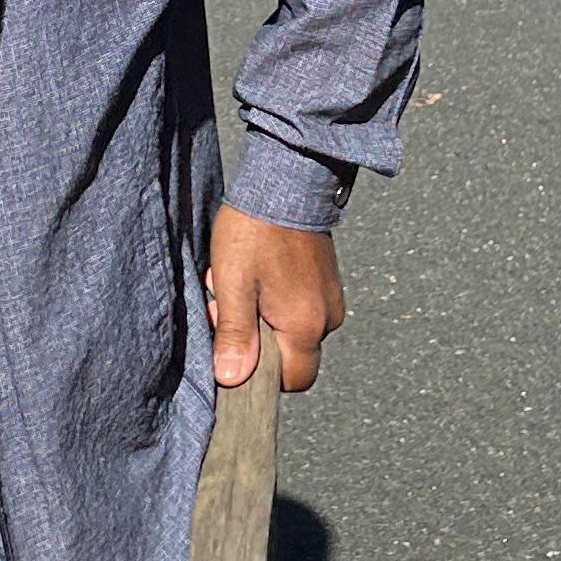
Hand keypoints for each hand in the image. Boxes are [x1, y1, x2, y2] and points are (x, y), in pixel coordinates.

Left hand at [206, 209, 343, 392]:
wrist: (287, 180)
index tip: (235, 341)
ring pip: (294, 329)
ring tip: (242, 282)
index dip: (262, 373)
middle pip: (292, 354)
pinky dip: (277, 299)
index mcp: (306, 325)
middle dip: (257, 339)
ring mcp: (331, 296)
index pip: (293, 380)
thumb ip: (235, 335)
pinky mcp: (328, 279)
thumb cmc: (255, 231)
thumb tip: (232, 379)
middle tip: (229, 303)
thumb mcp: (233, 283)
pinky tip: (257, 273)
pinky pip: (302, 306)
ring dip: (264, 316)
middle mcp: (328, 316)